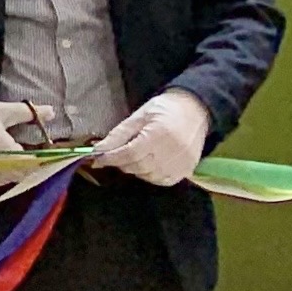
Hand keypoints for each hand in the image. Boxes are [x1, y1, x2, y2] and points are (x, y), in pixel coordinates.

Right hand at [0, 92, 51, 188]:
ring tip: (18, 161)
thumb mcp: (1, 110)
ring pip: (7, 179)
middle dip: (29, 166)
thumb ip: (28, 113)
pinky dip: (0, 176)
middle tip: (34, 155)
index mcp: (6, 149)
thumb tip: (51, 112)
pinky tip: (0, 166)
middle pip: (21, 173)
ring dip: (15, 172)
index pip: (33, 162)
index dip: (42, 159)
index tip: (48, 153)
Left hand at [91, 90, 208, 187]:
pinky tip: (148, 164)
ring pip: (148, 176)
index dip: (111, 158)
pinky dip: (150, 175)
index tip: (96, 159)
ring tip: (134, 156)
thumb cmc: (164, 110)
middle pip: (138, 166)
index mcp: (159, 134)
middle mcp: (173, 151)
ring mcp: (182, 163)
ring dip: (135, 169)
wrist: (195, 110)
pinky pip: (163, 180)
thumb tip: (98, 150)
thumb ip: (118, 135)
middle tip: (115, 155)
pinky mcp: (188, 170)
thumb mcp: (138, 116)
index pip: (130, 154)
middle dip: (121, 163)